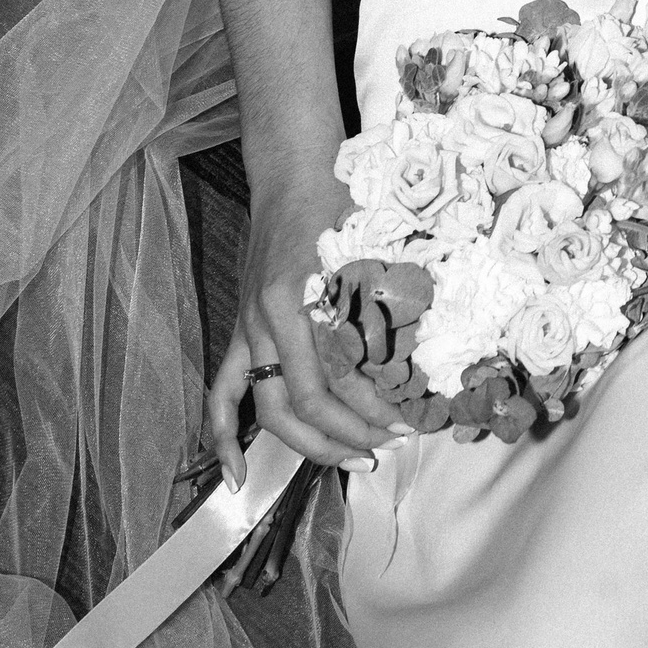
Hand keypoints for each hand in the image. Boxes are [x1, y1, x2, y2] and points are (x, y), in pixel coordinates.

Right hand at [206, 162, 406, 486]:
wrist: (291, 171)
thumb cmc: (340, 199)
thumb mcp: (372, 242)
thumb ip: (386, 295)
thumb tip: (425, 354)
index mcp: (302, 298)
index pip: (333, 381)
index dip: (370, 411)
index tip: (408, 422)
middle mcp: (268, 320)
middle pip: (302, 406)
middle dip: (347, 437)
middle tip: (390, 447)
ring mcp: (249, 328)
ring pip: (269, 409)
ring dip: (310, 444)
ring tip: (352, 460)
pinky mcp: (240, 330)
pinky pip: (222, 393)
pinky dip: (224, 435)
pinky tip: (234, 476)